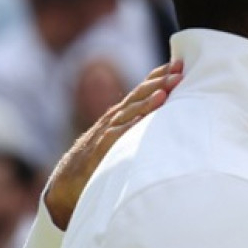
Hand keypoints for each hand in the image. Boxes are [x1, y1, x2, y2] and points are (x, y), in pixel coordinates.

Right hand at [45, 59, 181, 229]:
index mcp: (122, 114)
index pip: (143, 89)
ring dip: (146, 103)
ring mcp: (105, 133)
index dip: (159, 75)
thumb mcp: (123, 138)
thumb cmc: (101, 160)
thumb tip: (170, 117)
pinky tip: (141, 121)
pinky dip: (128, 128)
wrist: (67, 183)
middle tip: (178, 72)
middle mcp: (114, 119)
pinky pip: (115, 138)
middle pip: (138, 96)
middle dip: (158, 82)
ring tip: (164, 93)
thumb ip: (141, 125)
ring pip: (128, 114)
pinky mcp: (99, 152)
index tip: (180, 64)